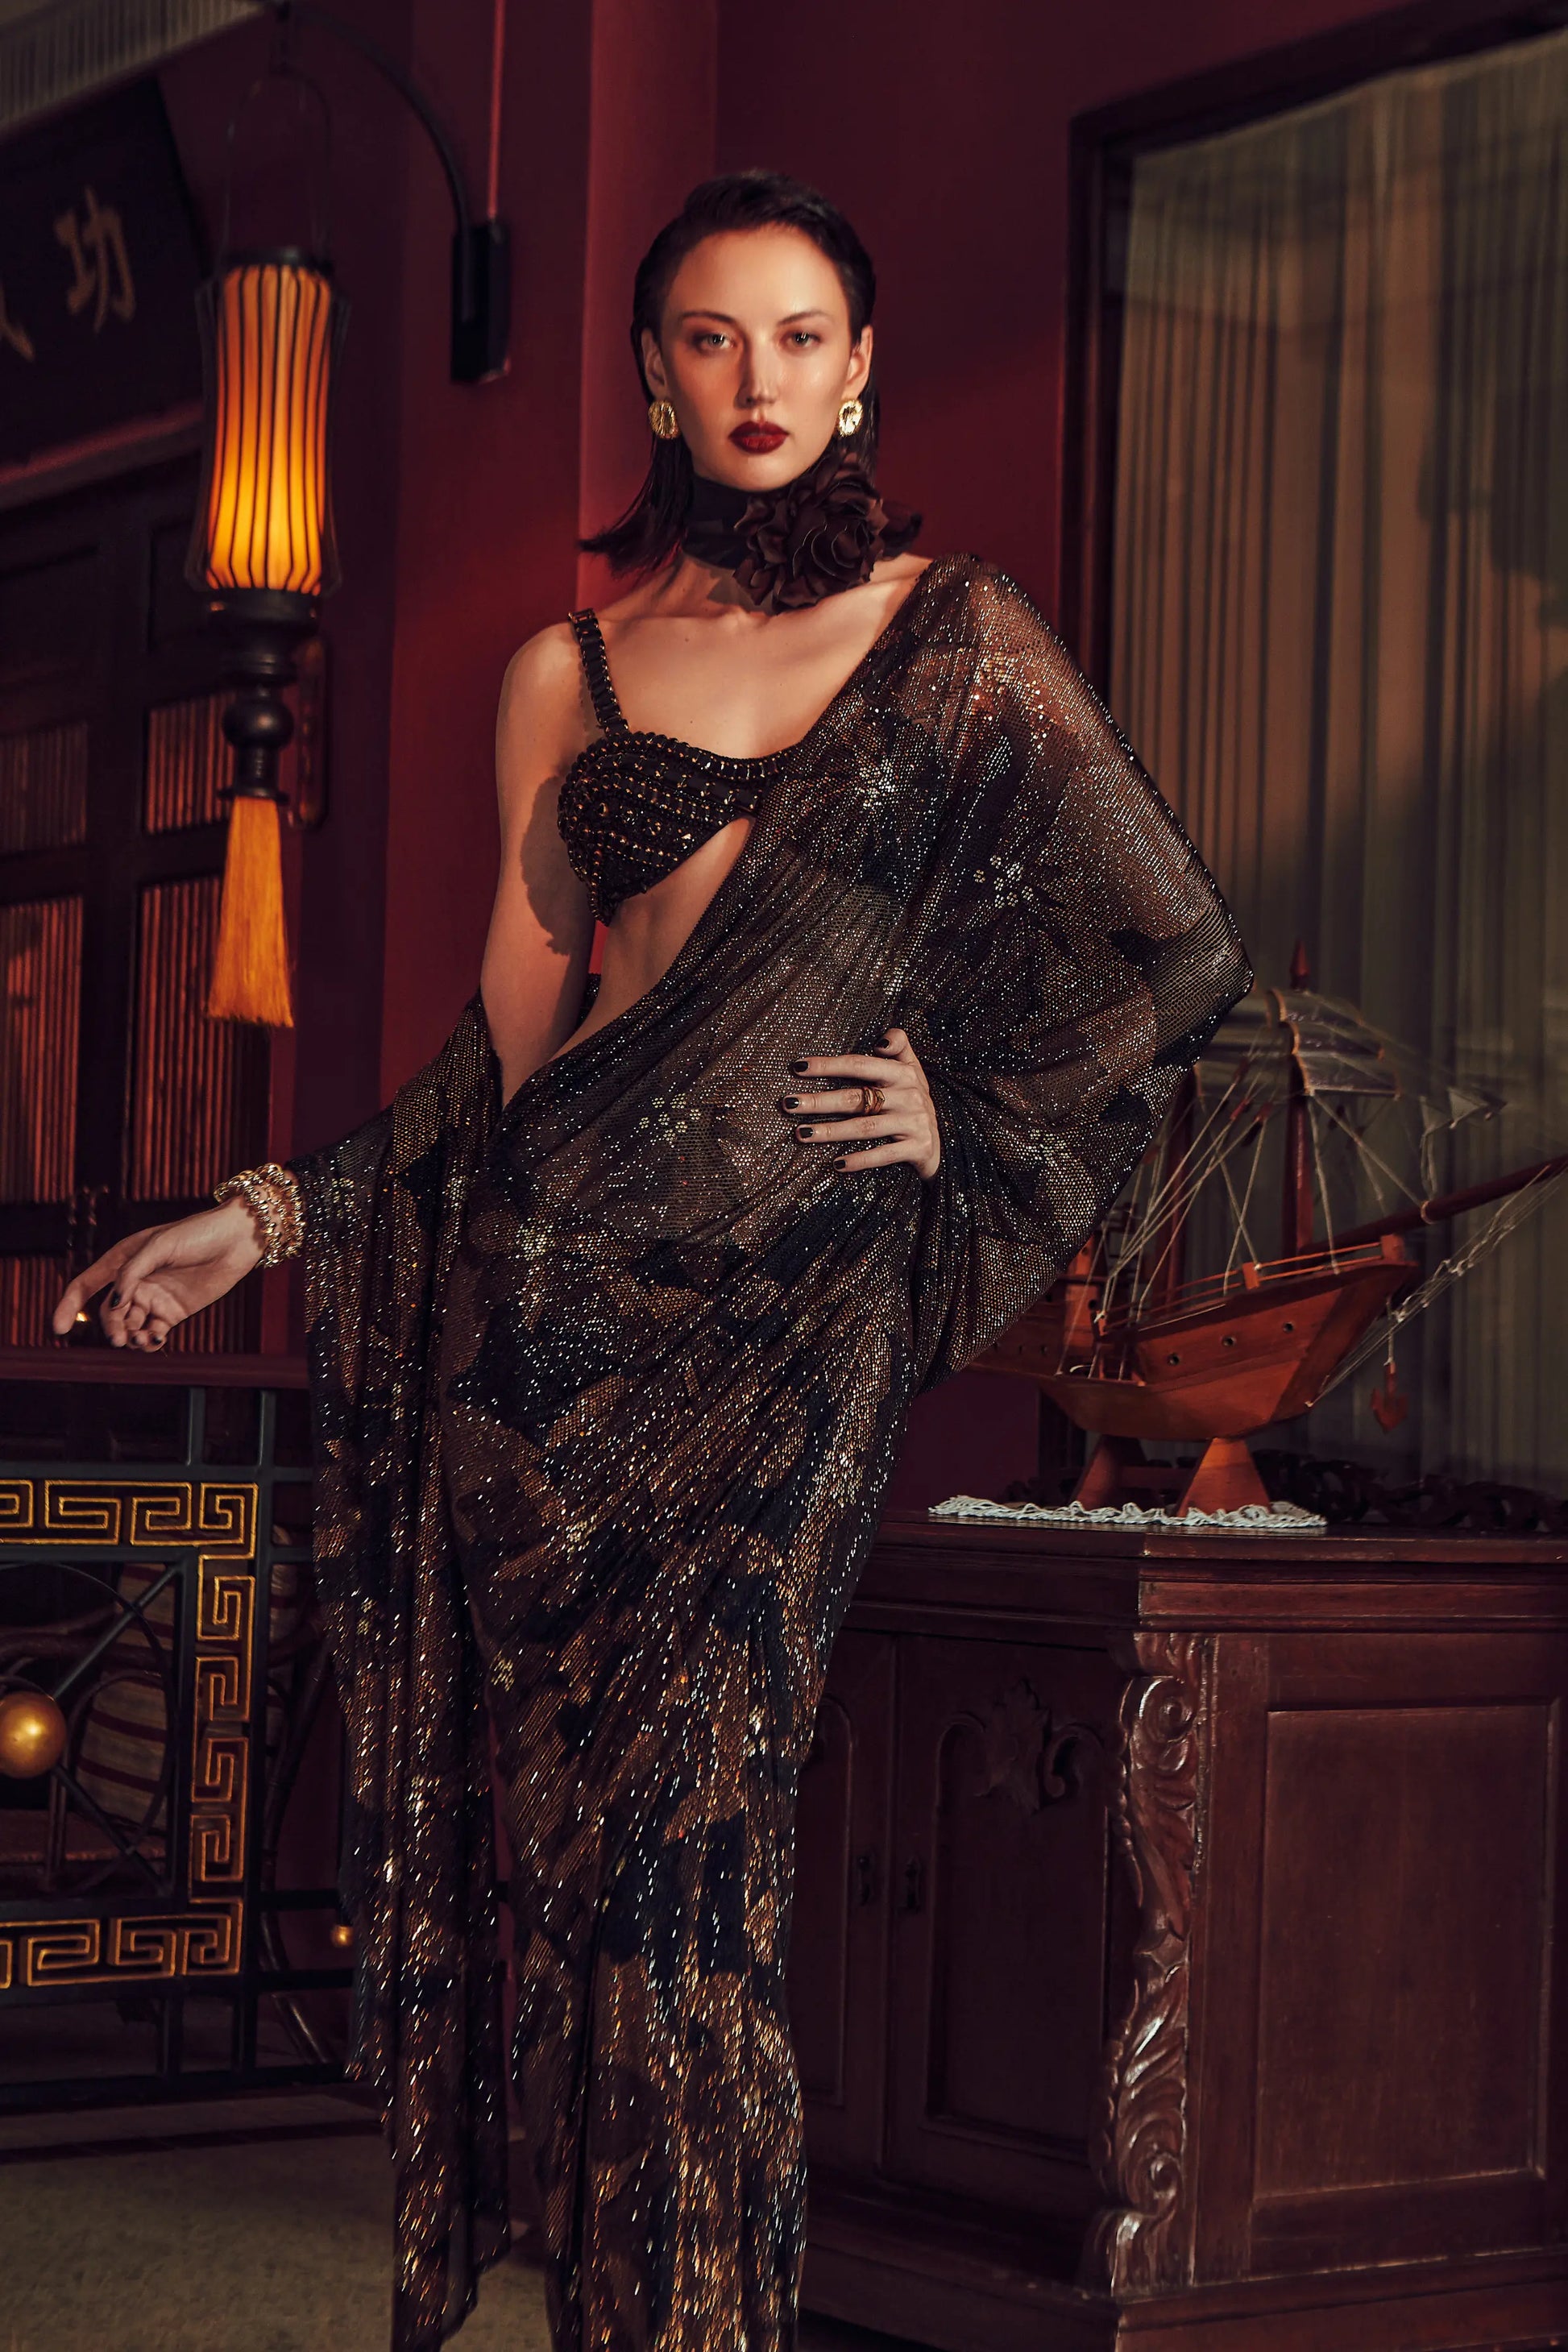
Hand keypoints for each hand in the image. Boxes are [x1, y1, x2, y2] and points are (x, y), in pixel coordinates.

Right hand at [50, 1197, 265, 1351]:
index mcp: (122, 1259)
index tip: (59, 1329)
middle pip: (109, 1313)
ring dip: (130, 1337)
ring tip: (141, 1341)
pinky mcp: (173, 1312)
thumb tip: (113, 1304)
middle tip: (122, 1338)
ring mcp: (153, 1298)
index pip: (85, 1285)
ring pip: (129, 1326)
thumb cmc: (195, 1234)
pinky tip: (154, 1341)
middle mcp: (134, 1282)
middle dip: (112, 1327)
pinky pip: (152, 1333)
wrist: (235, 1240)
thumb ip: (132, 1274)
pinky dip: (149, 1341)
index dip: (68, 1306)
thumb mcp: (158, 1247)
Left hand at [780, 1026, 941, 1179]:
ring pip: (865, 1127)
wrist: (947, 1142)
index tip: (798, 1068)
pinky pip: (883, 1155)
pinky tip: (836, 1164)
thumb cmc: (915, 1103)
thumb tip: (880, 1040)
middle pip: (856, 1097)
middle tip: (789, 1104)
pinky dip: (860, 1160)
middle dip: (819, 1100)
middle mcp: (910, 1095)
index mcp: (903, 1073)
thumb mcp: (913, 1070)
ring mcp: (914, 1122)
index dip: (828, 1065)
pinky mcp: (918, 1148)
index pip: (859, 1065)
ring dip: (831, 1131)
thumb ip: (899, 1046)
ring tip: (801, 1133)